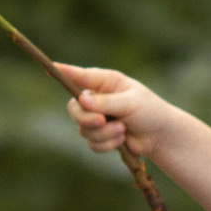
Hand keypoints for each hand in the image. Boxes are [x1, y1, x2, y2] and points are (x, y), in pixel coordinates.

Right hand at [58, 64, 178, 159]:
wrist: (159, 135)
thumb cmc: (149, 111)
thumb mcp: (131, 103)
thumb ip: (107, 102)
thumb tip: (82, 101)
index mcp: (104, 82)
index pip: (80, 76)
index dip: (64, 72)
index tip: (52, 67)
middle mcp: (96, 98)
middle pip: (74, 108)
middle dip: (86, 118)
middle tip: (101, 121)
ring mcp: (95, 118)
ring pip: (83, 129)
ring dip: (104, 133)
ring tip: (123, 130)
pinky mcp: (99, 136)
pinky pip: (92, 143)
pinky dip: (107, 144)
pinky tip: (122, 140)